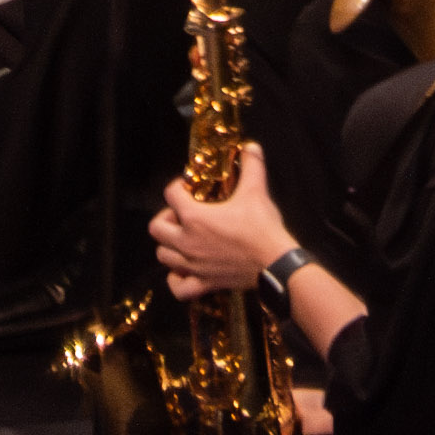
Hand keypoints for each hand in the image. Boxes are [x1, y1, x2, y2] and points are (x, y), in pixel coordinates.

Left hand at [151, 146, 291, 300]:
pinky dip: (177, 281)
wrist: (278, 264)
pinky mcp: (205, 283)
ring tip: (185, 240)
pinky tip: (185, 271)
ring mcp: (194, 265)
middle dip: (166, 219)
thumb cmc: (263, 228)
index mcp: (194, 217)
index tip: (190, 187)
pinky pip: (179, 287)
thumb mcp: (257, 193)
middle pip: (157, 228)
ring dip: (170, 247)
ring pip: (164, 256)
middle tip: (183, 217)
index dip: (177, 187)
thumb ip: (252, 167)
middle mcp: (187, 241)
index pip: (170, 194)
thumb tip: (252, 146)